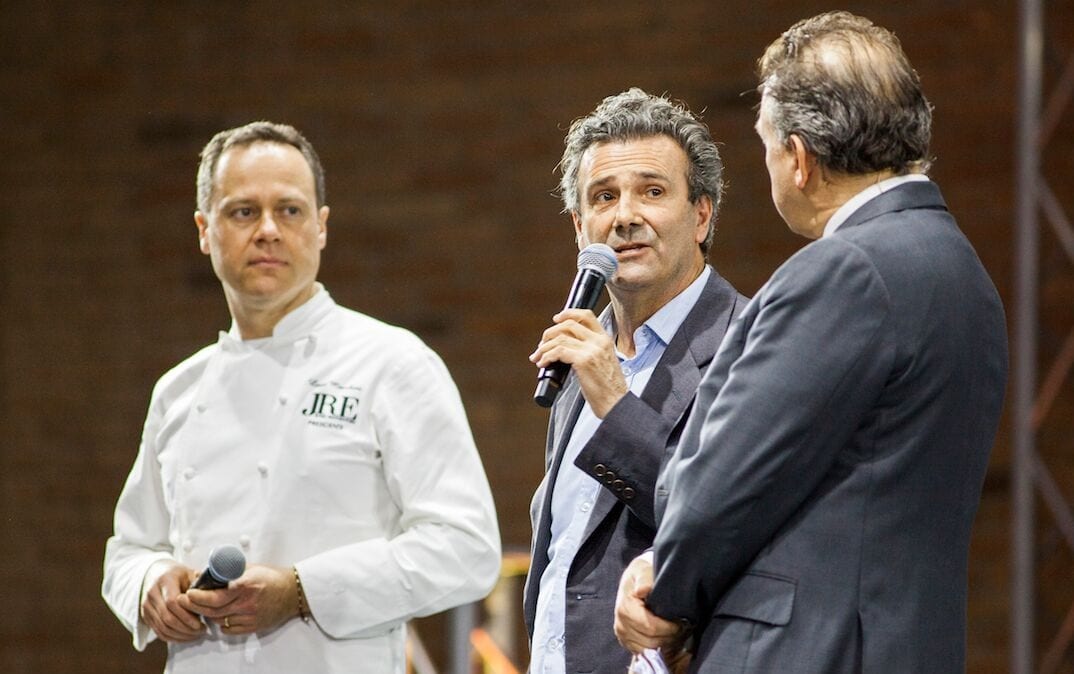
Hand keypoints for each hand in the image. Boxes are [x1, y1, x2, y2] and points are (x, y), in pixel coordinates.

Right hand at [141, 563, 204, 642]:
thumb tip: (213, 597)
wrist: (156, 573)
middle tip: (201, 631)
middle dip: (186, 628)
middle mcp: (152, 593)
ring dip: (180, 635)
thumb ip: (200, 585)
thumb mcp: (190, 573)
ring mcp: (146, 606)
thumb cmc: (178, 574)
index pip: (172, 603)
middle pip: (167, 618)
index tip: (201, 623)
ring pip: (162, 627)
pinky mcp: (145, 616)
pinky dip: (172, 637)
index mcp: (165, 580)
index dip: (187, 616)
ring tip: (196, 635)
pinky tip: (185, 637)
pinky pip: (158, 631)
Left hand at [180, 564, 298, 634]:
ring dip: (208, 613)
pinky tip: (221, 615)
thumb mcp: (250, 568)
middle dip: (196, 605)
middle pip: (213, 610)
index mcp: (246, 586)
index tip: (189, 593)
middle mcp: (247, 603)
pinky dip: (221, 623)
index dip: (199, 597)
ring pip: (219, 620)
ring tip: (204, 605)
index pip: (215, 597)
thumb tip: (205, 574)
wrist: (292, 592)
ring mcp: (250, 617)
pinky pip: (229, 629)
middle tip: (186, 600)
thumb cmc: (271, 577)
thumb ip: (228, 571)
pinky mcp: (253, 626)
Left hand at [529, 308, 627, 416]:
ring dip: (544, 347)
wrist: (616, 403)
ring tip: (538, 357)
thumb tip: (566, 349)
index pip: (586, 315)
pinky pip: (558, 351)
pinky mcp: (583, 361)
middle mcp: (599, 341)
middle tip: (541, 345)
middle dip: (550, 333)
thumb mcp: (603, 362)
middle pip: (568, 324)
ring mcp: (592, 350)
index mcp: (605, 339)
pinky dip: (546, 356)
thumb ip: (589, 351)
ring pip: (560, 338)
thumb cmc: (608, 388)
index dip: (568, 313)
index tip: (556, 319)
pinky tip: (543, 364)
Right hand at [615, 555, 685, 653]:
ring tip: (676, 632)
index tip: (682, 621)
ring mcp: (623, 636)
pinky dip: (659, 648)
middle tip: (682, 628)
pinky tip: (667, 637)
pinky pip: (646, 653)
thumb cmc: (642, 574)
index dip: (670, 628)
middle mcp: (621, 625)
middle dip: (670, 637)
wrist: (634, 580)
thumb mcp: (643, 569)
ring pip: (650, 651)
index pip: (651, 628)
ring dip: (666, 644)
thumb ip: (645, 578)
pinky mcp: (627, 642)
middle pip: (651, 643)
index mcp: (625, 608)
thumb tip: (642, 590)